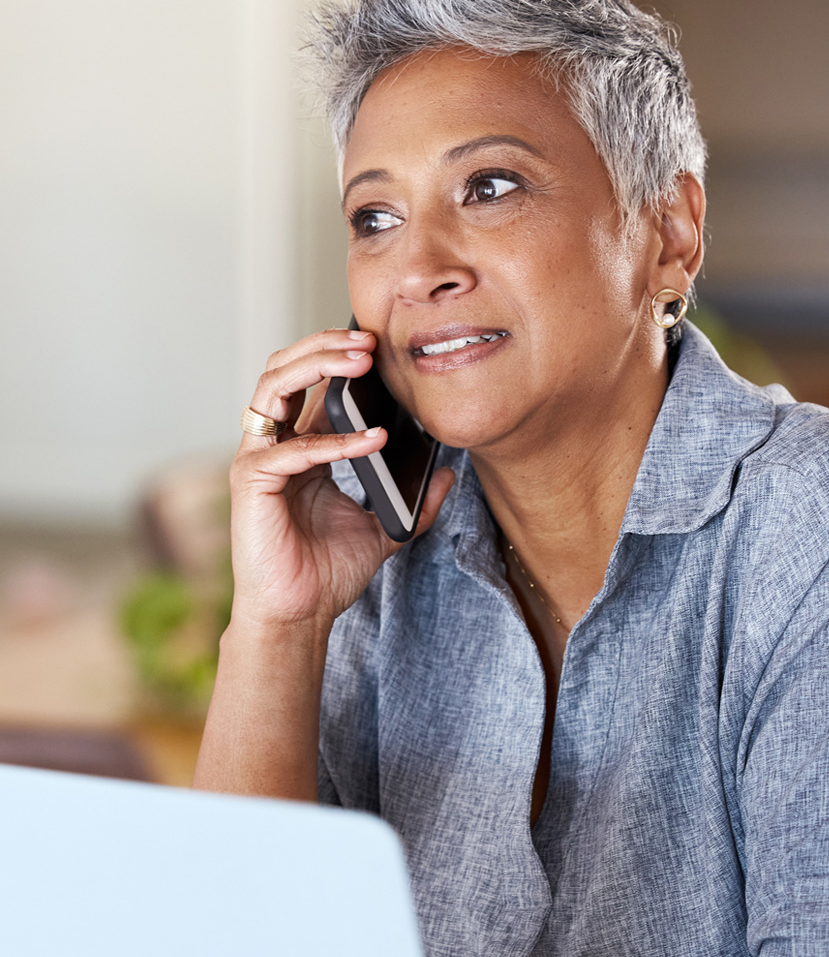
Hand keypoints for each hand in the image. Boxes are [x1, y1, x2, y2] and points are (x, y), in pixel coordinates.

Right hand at [229, 327, 453, 627]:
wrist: (300, 615)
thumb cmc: (327, 572)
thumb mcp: (384, 528)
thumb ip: (414, 501)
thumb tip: (449, 474)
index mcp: (300, 447)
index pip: (309, 383)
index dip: (338, 356)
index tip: (381, 346)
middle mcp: (273, 445)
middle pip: (283, 369)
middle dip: (324, 346)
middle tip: (371, 341)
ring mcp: (258, 460)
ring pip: (272, 387)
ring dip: (317, 366)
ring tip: (361, 361)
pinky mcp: (252, 484)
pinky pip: (291, 449)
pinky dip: (333, 440)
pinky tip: (373, 439)